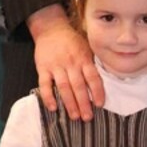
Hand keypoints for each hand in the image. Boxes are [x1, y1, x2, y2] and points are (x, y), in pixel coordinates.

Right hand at [29, 6, 103, 120]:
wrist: (51, 29)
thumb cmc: (72, 41)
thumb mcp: (86, 48)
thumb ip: (92, 63)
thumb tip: (103, 82)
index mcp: (83, 58)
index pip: (93, 77)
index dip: (97, 91)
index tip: (100, 104)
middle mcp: (71, 63)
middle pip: (78, 86)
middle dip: (84, 103)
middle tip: (88, 117)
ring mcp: (56, 66)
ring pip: (64, 87)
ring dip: (69, 103)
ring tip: (74, 116)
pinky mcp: (43, 68)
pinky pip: (45, 84)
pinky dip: (48, 96)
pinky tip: (53, 107)